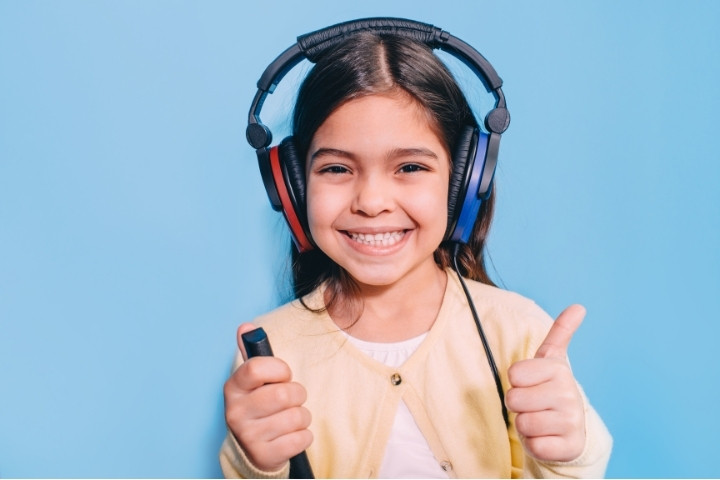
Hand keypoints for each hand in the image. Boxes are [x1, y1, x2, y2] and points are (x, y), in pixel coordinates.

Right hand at [223, 324, 312, 471]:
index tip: (283, 375)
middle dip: (298, 394)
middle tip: (292, 399)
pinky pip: (303, 438)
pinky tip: (290, 435)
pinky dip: (304, 435)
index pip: (257, 368)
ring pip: (297, 416)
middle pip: (284, 393)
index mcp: (233, 388)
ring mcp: (249, 436)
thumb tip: (245, 327)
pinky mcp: (265, 455)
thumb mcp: (252, 381)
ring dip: (302, 416)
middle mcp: (235, 412)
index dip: (279, 369)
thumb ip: (252, 354)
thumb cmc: (259, 407)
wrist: (253, 450)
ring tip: (290, 418)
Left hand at [506, 304, 586, 461]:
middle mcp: (569, 395)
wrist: (572, 429)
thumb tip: (579, 306)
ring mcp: (571, 422)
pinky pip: (534, 446)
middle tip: (535, 405)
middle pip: (514, 399)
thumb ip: (561, 332)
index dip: (517, 382)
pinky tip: (547, 437)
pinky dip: (535, 444)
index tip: (531, 384)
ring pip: (523, 423)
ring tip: (541, 420)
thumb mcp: (553, 360)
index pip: (514, 374)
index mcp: (559, 370)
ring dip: (526, 425)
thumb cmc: (552, 390)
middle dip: (519, 405)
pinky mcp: (568, 447)